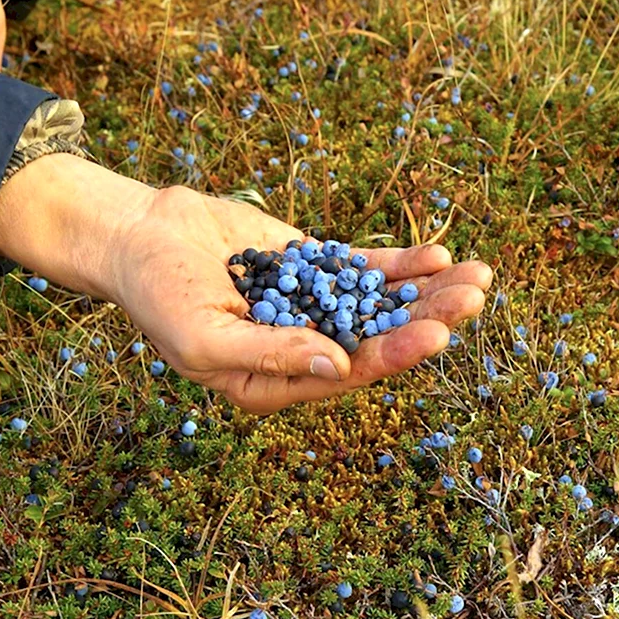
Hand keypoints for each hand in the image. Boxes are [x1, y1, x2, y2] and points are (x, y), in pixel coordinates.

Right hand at [110, 187, 491, 413]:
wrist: (141, 237)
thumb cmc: (159, 296)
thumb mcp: (206, 337)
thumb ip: (272, 354)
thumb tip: (340, 366)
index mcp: (281, 382)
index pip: (351, 372)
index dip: (396, 353)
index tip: (438, 333)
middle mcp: (306, 349)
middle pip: (380, 337)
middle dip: (429, 318)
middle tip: (475, 296)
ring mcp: (315, 306)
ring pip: (382, 302)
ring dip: (428, 291)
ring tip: (477, 275)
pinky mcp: (315, 268)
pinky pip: (365, 269)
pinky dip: (400, 264)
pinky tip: (438, 255)